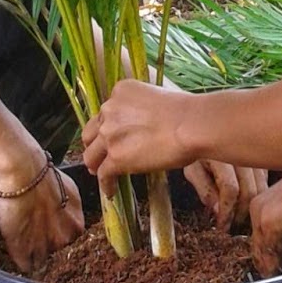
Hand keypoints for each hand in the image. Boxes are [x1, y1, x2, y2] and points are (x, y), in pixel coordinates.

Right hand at [0, 162, 84, 273]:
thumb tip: (68, 218)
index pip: (75, 247)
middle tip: (40, 238)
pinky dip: (22, 260)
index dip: (64, 241)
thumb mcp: (70, 194)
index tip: (55, 237)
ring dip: (36, 257)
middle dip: (51, 250)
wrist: (24, 173)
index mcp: (77, 228)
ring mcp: (42, 248)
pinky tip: (20, 251)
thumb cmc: (46, 177)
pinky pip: (25, 266)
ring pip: (41, 264)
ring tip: (28, 245)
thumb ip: (71, 213)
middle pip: (59, 256)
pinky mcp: (22, 251)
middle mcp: (62, 242)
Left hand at [81, 78, 198, 182]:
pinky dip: (106, 184)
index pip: (106, 113)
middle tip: (101, 155)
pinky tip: (111, 191)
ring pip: (91, 155)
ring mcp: (110, 134)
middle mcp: (109, 110)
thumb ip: (141, 107)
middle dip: (95, 144)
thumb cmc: (186, 111)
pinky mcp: (116, 157)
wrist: (191, 125)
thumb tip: (146, 124)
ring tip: (100, 173)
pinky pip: (104, 175)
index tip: (113, 136)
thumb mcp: (156, 96)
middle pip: (92, 132)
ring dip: (95, 164)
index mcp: (120, 91)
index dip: (108, 126)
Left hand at [184, 160, 267, 230]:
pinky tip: (245, 206)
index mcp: (220, 156)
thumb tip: (219, 211)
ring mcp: (253, 156)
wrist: (203, 134)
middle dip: (240, 215)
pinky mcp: (261, 160)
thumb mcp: (192, 171)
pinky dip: (257, 197)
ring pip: (260, 189)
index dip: (227, 212)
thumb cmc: (196, 154)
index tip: (222, 226)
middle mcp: (240, 154)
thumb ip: (205, 190)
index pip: (230, 189)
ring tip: (238, 220)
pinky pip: (264, 183)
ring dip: (250, 209)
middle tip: (231, 228)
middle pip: (249, 191)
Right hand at [249, 169, 281, 276]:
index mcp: (267, 226)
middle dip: (277, 262)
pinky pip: (264, 225)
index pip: (266, 264)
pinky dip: (275, 234)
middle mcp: (255, 214)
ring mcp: (257, 203)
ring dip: (276, 248)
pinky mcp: (263, 196)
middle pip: (260, 252)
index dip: (281, 276)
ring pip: (261, 239)